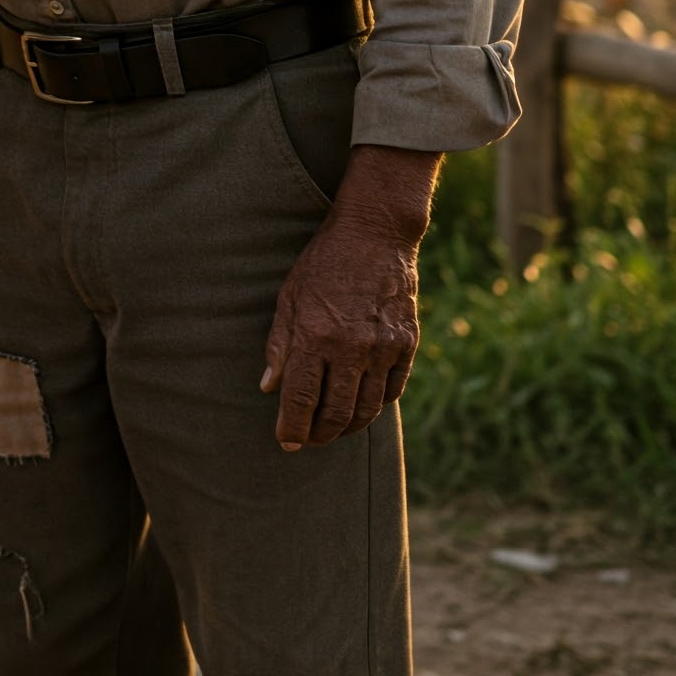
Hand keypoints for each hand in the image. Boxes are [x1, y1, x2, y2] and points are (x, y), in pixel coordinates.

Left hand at [261, 144, 439, 449]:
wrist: (375, 235)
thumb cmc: (323, 263)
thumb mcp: (290, 296)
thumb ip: (279, 344)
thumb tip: (268, 388)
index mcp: (316, 335)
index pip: (301, 398)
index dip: (292, 426)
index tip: (285, 441)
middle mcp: (352, 348)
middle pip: (336, 413)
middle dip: (318, 434)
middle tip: (306, 440)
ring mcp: (384, 349)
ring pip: (367, 410)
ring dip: (346, 428)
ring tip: (330, 430)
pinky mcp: (406, 346)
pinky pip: (391, 392)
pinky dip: (374, 407)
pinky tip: (360, 408)